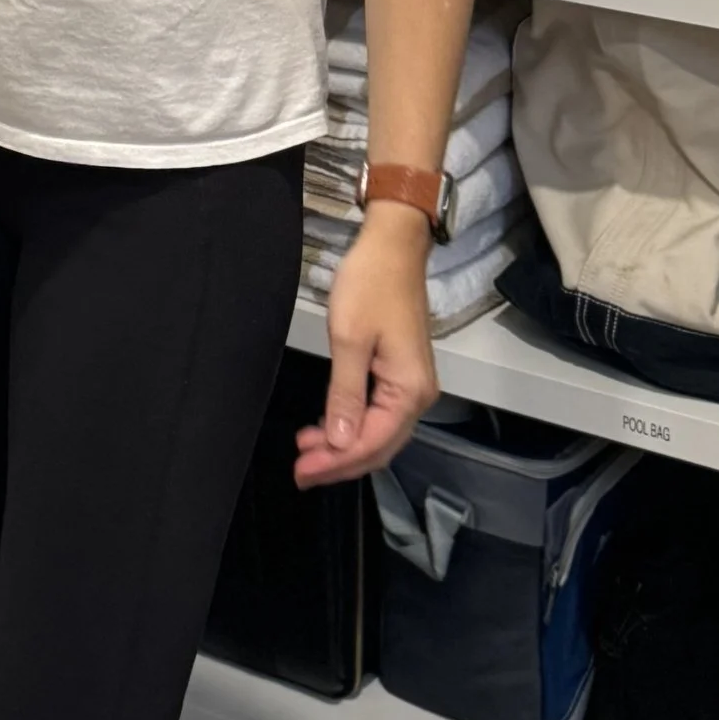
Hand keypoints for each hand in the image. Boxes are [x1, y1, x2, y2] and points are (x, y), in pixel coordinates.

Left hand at [295, 208, 438, 486]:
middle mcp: (419, 395)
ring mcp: (412, 385)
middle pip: (379, 445)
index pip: (372, 442)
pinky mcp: (402, 374)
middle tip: (300, 471)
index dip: (337, 462)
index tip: (302, 471)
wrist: (393, 248)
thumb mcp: (349, 339)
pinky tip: (328, 429)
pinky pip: (380, 414)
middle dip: (340, 462)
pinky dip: (353, 427)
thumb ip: (345, 395)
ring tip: (307, 453)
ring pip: (380, 433)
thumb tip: (341, 442)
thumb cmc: (370, 284)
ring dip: (345, 447)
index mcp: (409, 390)